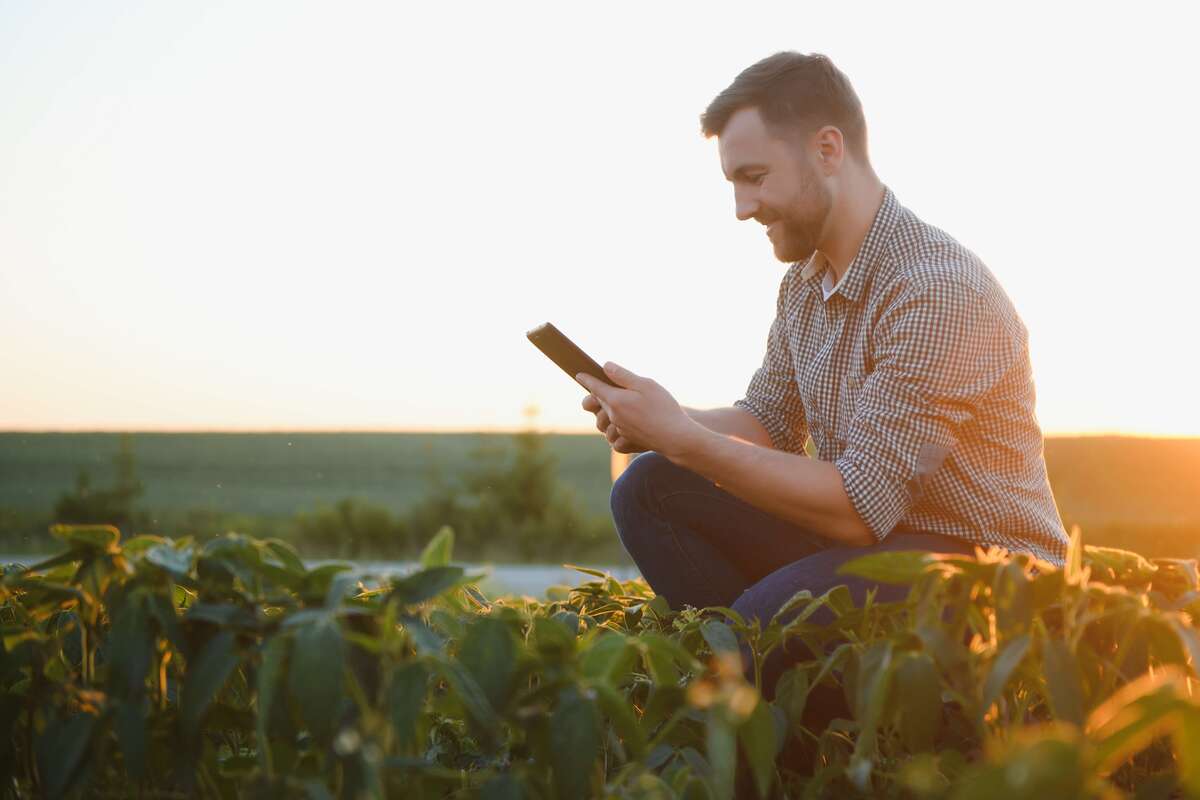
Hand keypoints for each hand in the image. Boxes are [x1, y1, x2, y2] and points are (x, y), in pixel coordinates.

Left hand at [576, 362, 704, 460]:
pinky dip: (616, 434)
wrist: (676, 437)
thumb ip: (623, 376)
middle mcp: (613, 417)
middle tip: (605, 391)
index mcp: (615, 401)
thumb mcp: (645, 385)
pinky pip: (614, 440)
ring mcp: (619, 432)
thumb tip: (605, 366)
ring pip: (603, 424)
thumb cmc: (663, 408)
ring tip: (617, 410)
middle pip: (598, 405)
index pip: (595, 387)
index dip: (587, 379)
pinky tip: (626, 428)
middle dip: (597, 398)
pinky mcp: (627, 443)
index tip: (579, 375)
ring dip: (606, 417)